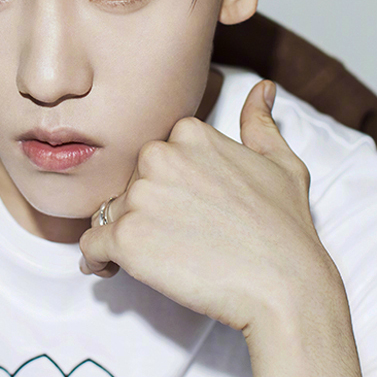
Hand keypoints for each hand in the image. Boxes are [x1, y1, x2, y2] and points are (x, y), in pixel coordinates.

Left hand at [78, 80, 336, 332]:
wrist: (285, 286)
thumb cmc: (286, 229)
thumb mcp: (282, 164)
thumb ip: (260, 124)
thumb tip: (263, 89)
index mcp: (188, 133)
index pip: (155, 158)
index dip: (165, 186)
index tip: (180, 210)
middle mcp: (158, 157)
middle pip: (130, 183)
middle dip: (143, 208)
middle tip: (174, 238)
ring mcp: (139, 197)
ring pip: (110, 212)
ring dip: (124, 234)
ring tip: (152, 259)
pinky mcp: (124, 238)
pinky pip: (91, 245)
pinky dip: (97, 259)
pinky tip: (110, 269)